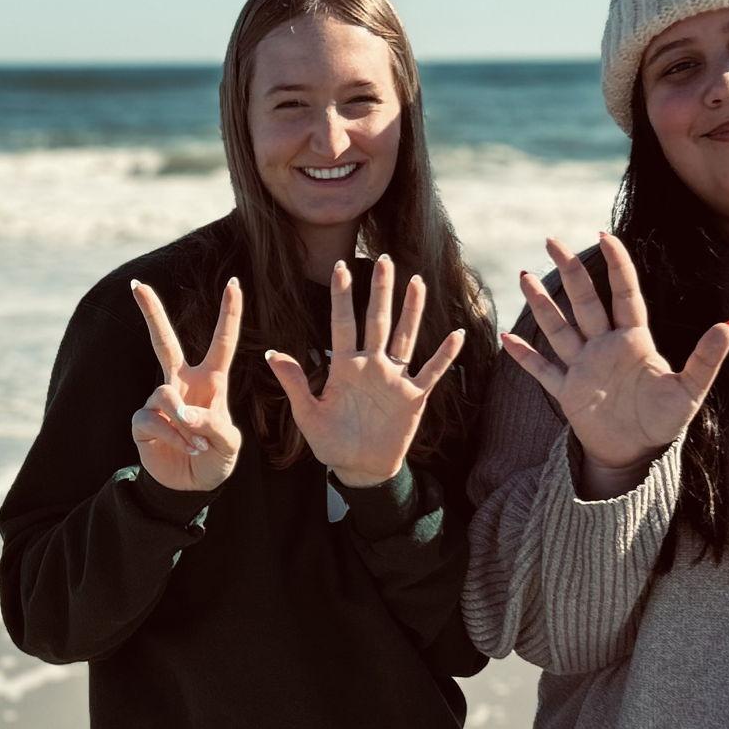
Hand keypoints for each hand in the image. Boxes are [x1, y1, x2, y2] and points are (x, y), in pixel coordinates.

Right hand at [127, 276, 244, 491]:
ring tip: (197, 444)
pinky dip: (172, 435)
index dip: (230, 314)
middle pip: (163, 341)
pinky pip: (152, 419)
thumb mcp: (229, 445)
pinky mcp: (143, 422)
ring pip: (164, 394)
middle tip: (136, 284)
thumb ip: (214, 426)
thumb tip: (183, 413)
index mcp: (211, 382)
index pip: (222, 343)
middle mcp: (182, 384)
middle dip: (151, 312)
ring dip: (183, 422)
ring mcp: (160, 402)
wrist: (190, 487)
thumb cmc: (215, 458)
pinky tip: (185, 448)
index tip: (235, 283)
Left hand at [264, 254, 466, 488]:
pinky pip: (432, 371)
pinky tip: (457, 334)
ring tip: (417, 282)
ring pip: (405, 336)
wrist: (361, 469)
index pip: (343, 324)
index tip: (341, 266)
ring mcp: (395, 379)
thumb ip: (295, 383)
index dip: (342, 296)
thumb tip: (271, 354)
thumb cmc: (331, 443)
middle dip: (381, 291)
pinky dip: (444, 355)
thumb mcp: (308, 415)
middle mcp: (372, 365)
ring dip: (412, 310)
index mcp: (345, 367)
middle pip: (378, 321)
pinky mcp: (414, 397)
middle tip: (384, 259)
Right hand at [501, 231, 728, 489]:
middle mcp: (605, 347)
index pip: (624, 294)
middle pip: (585, 301)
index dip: (615, 265)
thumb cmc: (666, 421)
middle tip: (551, 240)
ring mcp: (583, 367)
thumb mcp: (689, 390)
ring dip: (543, 304)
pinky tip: (507, 337)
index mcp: (634, 341)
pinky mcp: (567, 392)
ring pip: (559, 328)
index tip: (604, 235)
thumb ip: (706, 358)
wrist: (638, 455)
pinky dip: (525, 356)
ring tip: (525, 276)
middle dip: (569, 271)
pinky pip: (543, 370)